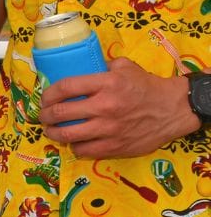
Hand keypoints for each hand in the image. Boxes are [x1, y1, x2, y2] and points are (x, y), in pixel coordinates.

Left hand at [40, 57, 198, 157]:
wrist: (173, 109)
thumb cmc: (146, 86)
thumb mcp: (123, 67)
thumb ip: (99, 66)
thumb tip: (77, 67)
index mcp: (106, 84)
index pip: (66, 87)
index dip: (48, 93)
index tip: (44, 98)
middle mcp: (106, 107)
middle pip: (62, 113)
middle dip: (46, 115)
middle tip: (43, 116)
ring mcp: (110, 129)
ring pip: (70, 135)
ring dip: (54, 133)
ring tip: (51, 131)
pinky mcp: (117, 147)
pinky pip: (86, 150)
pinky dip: (75, 147)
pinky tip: (73, 142)